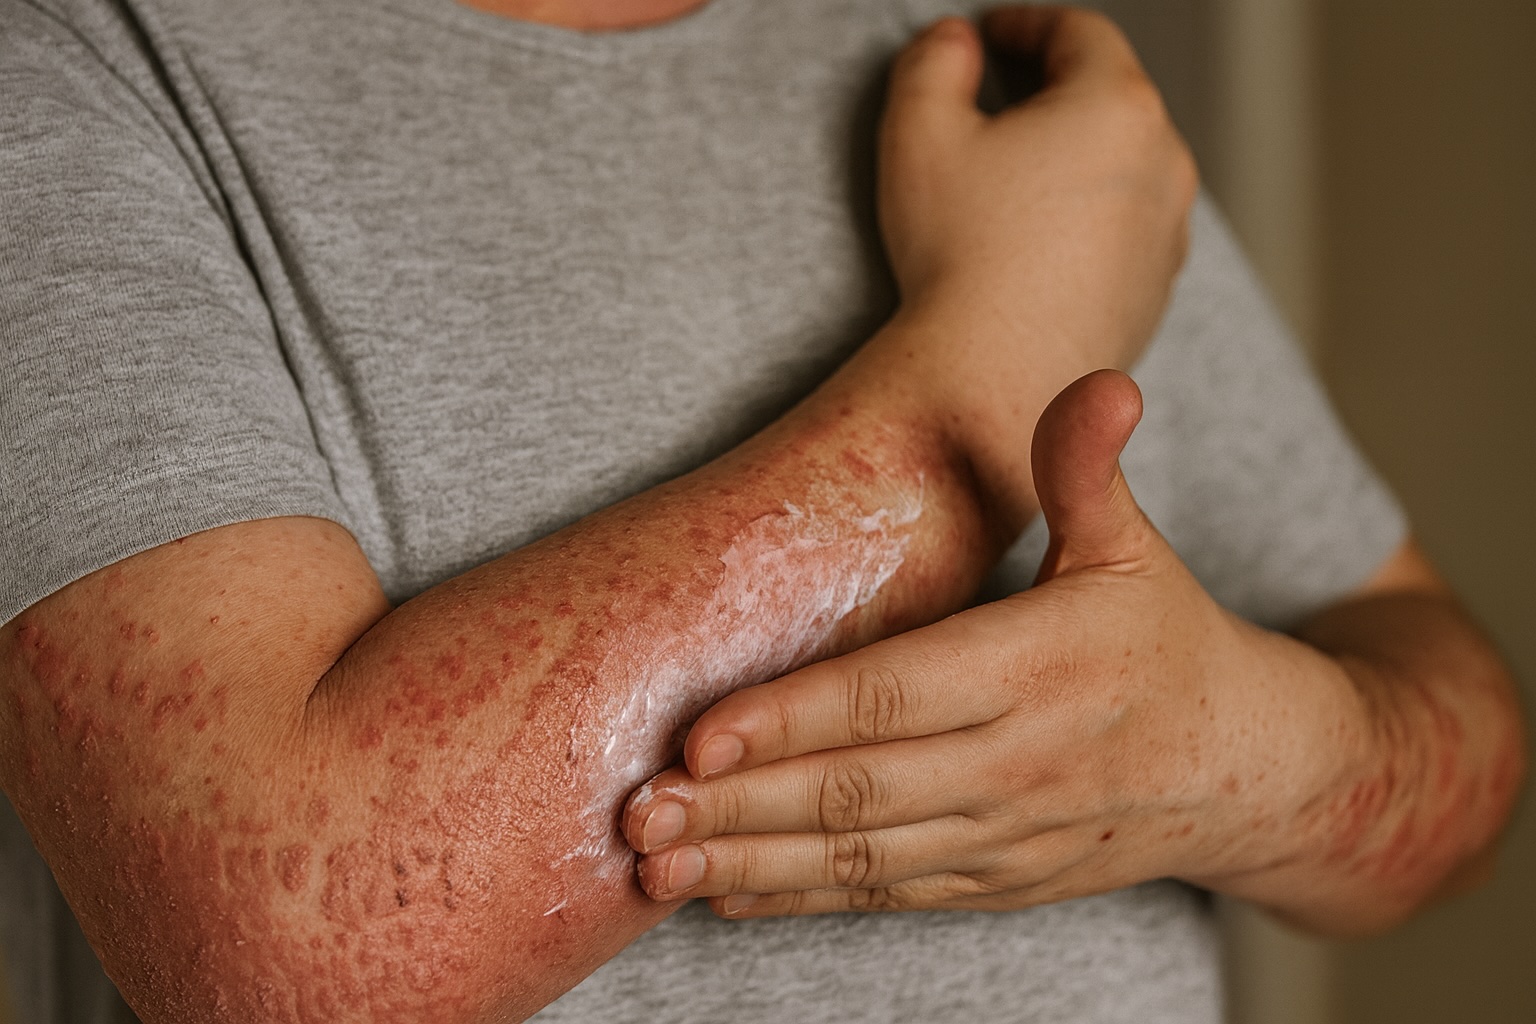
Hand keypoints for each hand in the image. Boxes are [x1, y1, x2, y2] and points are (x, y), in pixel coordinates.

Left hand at [620, 371, 1357, 915]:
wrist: (1249, 772)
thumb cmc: (1169, 641)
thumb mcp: (1135, 547)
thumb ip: (1087, 469)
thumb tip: (1100, 379)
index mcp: (1039, 669)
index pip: (895, 697)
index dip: (796, 718)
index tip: (703, 731)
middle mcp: (1018, 763)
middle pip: (858, 790)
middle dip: (742, 803)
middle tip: (638, 810)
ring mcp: (1005, 834)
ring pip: (861, 857)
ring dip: (753, 861)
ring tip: (658, 865)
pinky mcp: (997, 880)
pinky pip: (890, 895)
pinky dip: (806, 899)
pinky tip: (729, 894)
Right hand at [857, 7, 1198, 530]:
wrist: (997, 379)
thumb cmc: (959, 256)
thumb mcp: (919, 134)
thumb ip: (933, 62)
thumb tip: (956, 42)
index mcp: (1115, 104)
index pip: (1079, 33)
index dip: (1027, 25)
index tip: (992, 36)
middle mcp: (1163, 162)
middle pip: (1111, 97)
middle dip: (1055, 89)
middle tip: (996, 101)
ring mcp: (1168, 232)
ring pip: (1124, 167)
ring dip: (1076, 158)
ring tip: (1014, 178)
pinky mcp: (1156, 291)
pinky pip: (1125, 231)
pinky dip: (1087, 220)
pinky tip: (1034, 245)